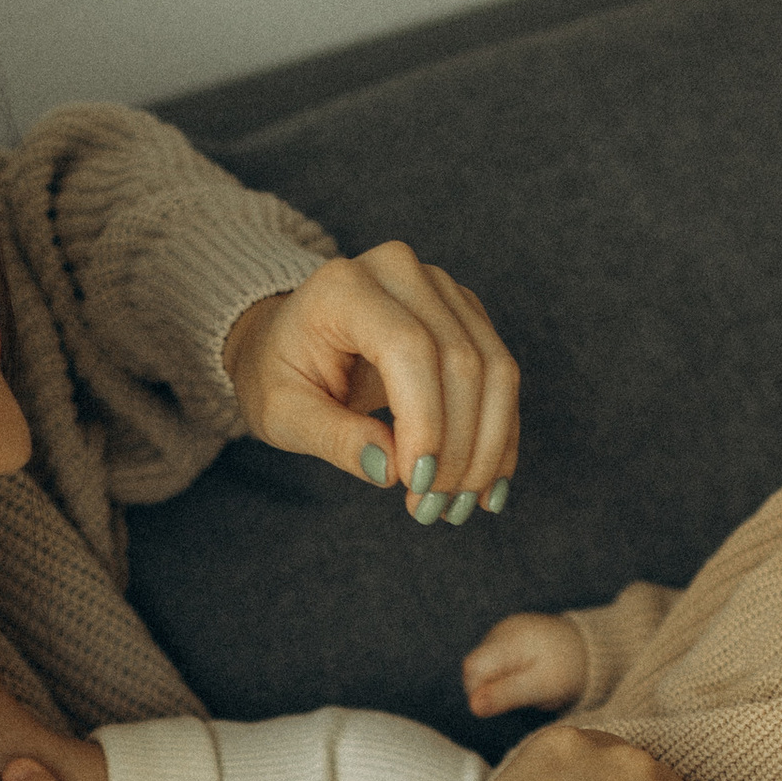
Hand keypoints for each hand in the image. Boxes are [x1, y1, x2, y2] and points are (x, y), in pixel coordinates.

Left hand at [223, 245, 519, 520]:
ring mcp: (442, 289)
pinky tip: (485, 484)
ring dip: (487, 448)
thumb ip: (334, 439)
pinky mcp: (466, 313)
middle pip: (461, 361)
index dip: (425, 421)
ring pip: (495, 371)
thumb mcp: (283, 413)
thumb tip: (392, 471)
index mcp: (345, 286)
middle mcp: (402, 272)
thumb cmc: (280, 373)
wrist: (289, 340)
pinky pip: (501, 376)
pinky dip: (498, 435)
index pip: (409, 349)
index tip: (417, 484)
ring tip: (460, 505)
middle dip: (457, 447)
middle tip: (434, 508)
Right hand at [463, 611, 587, 718]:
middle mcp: (502, 631)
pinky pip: (496, 659)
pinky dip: (506, 673)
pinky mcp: (509, 635)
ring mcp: (504, 630)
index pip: (472, 668)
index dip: (478, 691)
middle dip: (489, 688)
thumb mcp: (541, 687)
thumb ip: (506, 695)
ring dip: (498, 681)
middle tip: (519, 695)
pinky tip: (527, 674)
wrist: (592, 649)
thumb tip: (473, 706)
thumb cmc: (568, 670)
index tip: (503, 703)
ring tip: (527, 684)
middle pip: (474, 667)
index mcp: (509, 641)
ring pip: (484, 665)